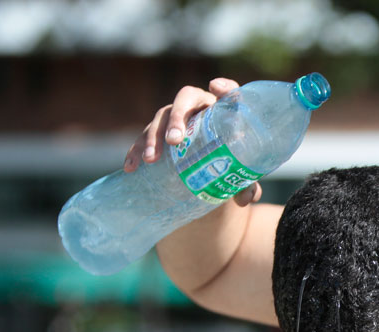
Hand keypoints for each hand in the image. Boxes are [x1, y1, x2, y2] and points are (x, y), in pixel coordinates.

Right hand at [123, 77, 263, 205]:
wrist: (213, 173)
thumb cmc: (232, 167)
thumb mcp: (241, 176)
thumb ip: (247, 186)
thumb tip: (244, 197)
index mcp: (224, 111)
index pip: (228, 91)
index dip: (224, 87)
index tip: (214, 88)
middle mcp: (199, 107)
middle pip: (185, 99)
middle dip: (177, 117)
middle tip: (174, 141)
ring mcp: (176, 118)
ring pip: (161, 117)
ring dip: (153, 136)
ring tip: (150, 159)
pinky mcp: (160, 133)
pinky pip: (145, 137)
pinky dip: (136, 150)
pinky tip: (131, 166)